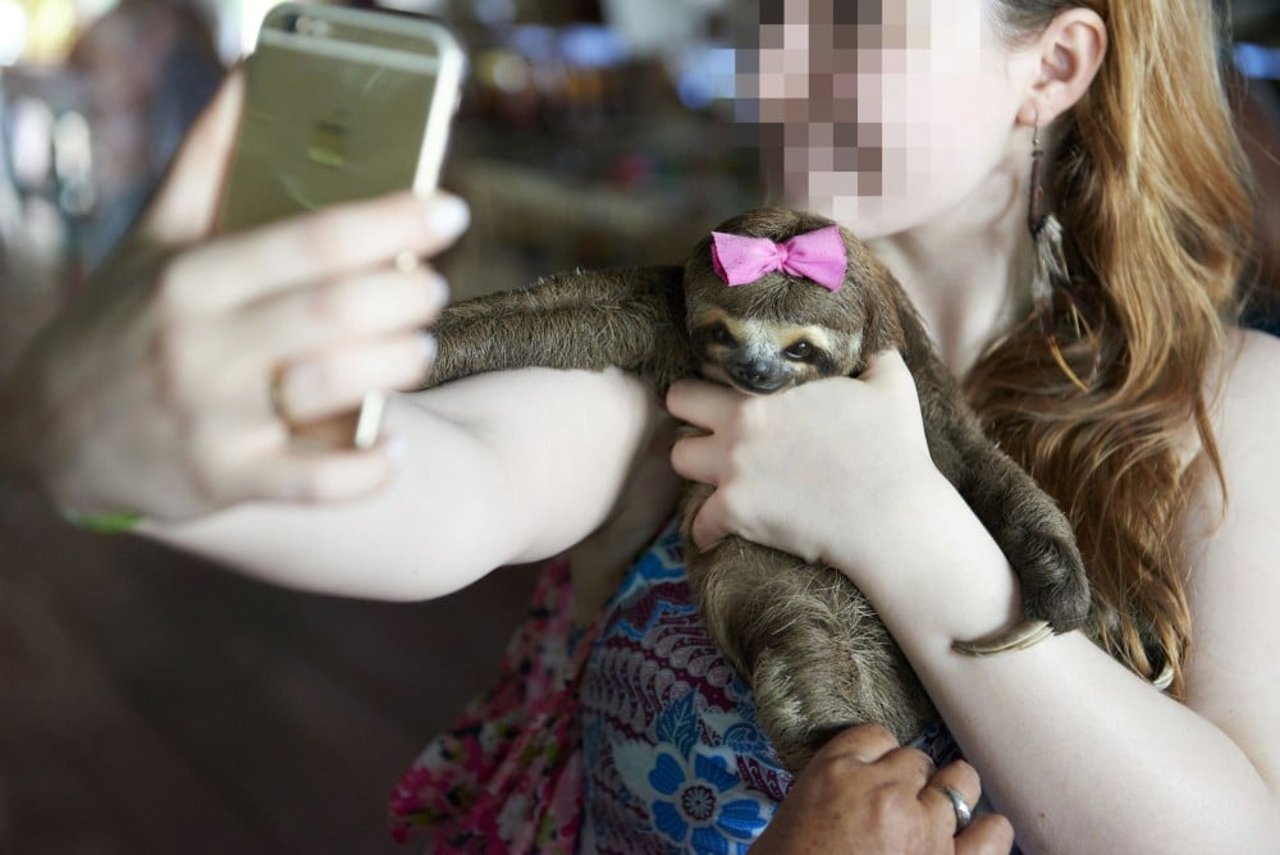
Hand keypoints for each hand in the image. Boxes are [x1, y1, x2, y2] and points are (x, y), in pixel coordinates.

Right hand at [3, 72, 469, 520]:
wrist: (49, 429)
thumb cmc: (125, 318)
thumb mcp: (154, 238)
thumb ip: (208, 160)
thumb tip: (251, 74)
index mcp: (192, 278)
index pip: (310, 240)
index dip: (392, 222)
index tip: (450, 210)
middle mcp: (200, 346)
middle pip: (333, 313)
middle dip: (405, 296)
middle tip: (434, 287)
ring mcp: (212, 419)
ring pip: (330, 390)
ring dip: (395, 367)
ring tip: (420, 349)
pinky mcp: (224, 480)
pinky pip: (311, 484)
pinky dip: (365, 470)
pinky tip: (395, 449)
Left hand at [666, 351, 939, 566]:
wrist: (892, 516)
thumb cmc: (895, 449)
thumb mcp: (891, 384)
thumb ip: (874, 353)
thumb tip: (875, 337)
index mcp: (767, 390)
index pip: (711, 365)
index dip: (718, 374)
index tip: (727, 386)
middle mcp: (739, 425)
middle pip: (677, 402)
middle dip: (689, 411)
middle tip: (708, 423)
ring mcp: (732, 470)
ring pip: (678, 459)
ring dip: (695, 463)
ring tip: (716, 470)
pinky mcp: (734, 513)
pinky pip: (697, 522)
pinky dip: (706, 528)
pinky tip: (716, 530)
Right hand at [752, 725, 1014, 854]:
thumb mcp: (788, 820)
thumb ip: (826, 794)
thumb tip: (844, 798)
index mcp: (836, 772)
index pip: (874, 737)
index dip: (877, 757)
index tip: (875, 774)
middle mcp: (885, 791)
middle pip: (915, 760)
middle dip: (909, 781)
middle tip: (898, 807)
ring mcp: (925, 829)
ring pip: (958, 783)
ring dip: (950, 796)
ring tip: (944, 812)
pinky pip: (991, 833)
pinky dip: (988, 831)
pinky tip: (980, 835)